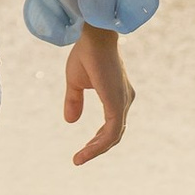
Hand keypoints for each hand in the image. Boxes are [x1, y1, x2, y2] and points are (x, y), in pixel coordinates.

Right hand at [63, 26, 132, 166]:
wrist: (92, 36)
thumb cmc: (86, 53)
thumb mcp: (75, 82)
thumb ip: (75, 101)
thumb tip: (70, 122)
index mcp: (117, 94)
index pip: (112, 124)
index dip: (98, 140)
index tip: (82, 150)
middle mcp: (124, 99)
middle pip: (114, 133)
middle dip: (97, 147)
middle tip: (80, 158)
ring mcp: (123, 102)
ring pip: (113, 136)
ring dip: (96, 150)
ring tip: (79, 159)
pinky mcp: (117, 103)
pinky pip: (111, 132)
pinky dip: (98, 145)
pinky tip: (85, 151)